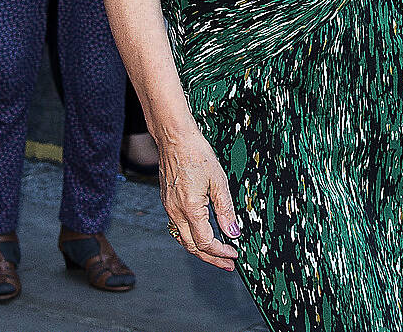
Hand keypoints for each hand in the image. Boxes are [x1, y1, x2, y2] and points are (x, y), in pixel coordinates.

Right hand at [159, 122, 240, 270]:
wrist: (174, 137)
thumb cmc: (197, 153)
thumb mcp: (218, 181)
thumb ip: (226, 209)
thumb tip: (233, 232)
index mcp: (190, 209)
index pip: (205, 242)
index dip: (221, 251)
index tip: (234, 253)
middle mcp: (176, 212)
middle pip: (192, 247)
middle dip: (211, 258)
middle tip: (228, 264)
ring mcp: (169, 207)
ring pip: (183, 239)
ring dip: (200, 249)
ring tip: (217, 254)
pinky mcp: (167, 201)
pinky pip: (178, 227)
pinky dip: (191, 236)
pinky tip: (202, 234)